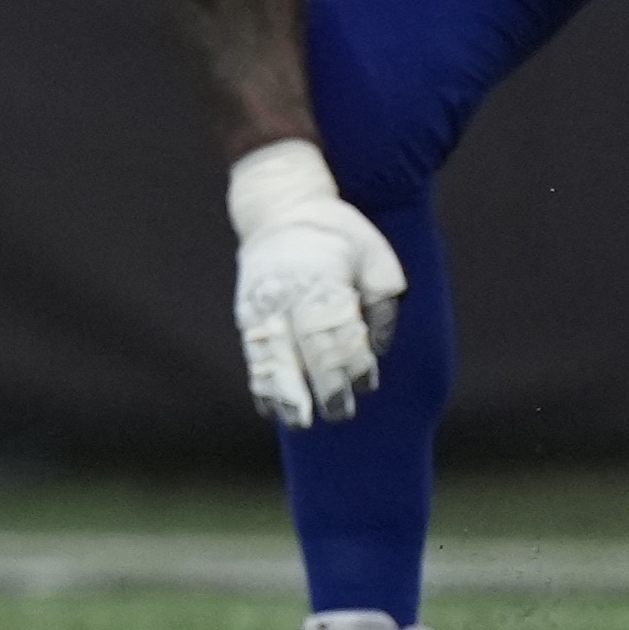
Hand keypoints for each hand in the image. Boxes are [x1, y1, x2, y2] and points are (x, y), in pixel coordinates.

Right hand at [226, 139, 405, 427]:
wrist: (280, 208)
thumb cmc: (338, 234)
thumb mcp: (373, 253)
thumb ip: (382, 298)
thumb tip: (379, 346)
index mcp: (323, 276)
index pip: (339, 327)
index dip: (353, 358)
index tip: (367, 383)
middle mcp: (289, 293)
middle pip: (306, 344)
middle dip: (323, 382)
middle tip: (338, 413)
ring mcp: (263, 304)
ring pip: (273, 353)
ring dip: (285, 391)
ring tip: (298, 421)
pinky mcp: (246, 313)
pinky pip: (252, 352)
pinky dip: (260, 382)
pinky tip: (269, 408)